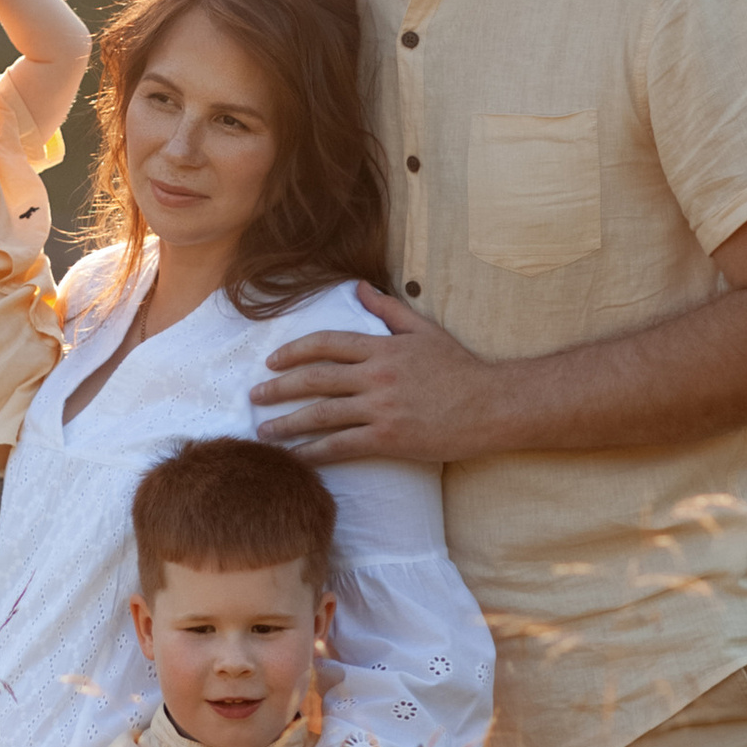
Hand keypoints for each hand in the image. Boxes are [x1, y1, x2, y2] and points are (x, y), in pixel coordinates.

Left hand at [252, 286, 500, 466]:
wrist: (491, 405)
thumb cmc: (461, 368)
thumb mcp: (425, 330)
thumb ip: (388, 309)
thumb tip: (359, 288)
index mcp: (382, 348)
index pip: (326, 344)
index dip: (294, 352)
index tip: (273, 361)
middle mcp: (375, 376)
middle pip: (314, 380)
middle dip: (278, 388)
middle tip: (254, 396)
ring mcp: (381, 408)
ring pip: (320, 415)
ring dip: (286, 424)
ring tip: (263, 432)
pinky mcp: (388, 439)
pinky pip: (340, 446)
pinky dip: (313, 453)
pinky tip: (295, 458)